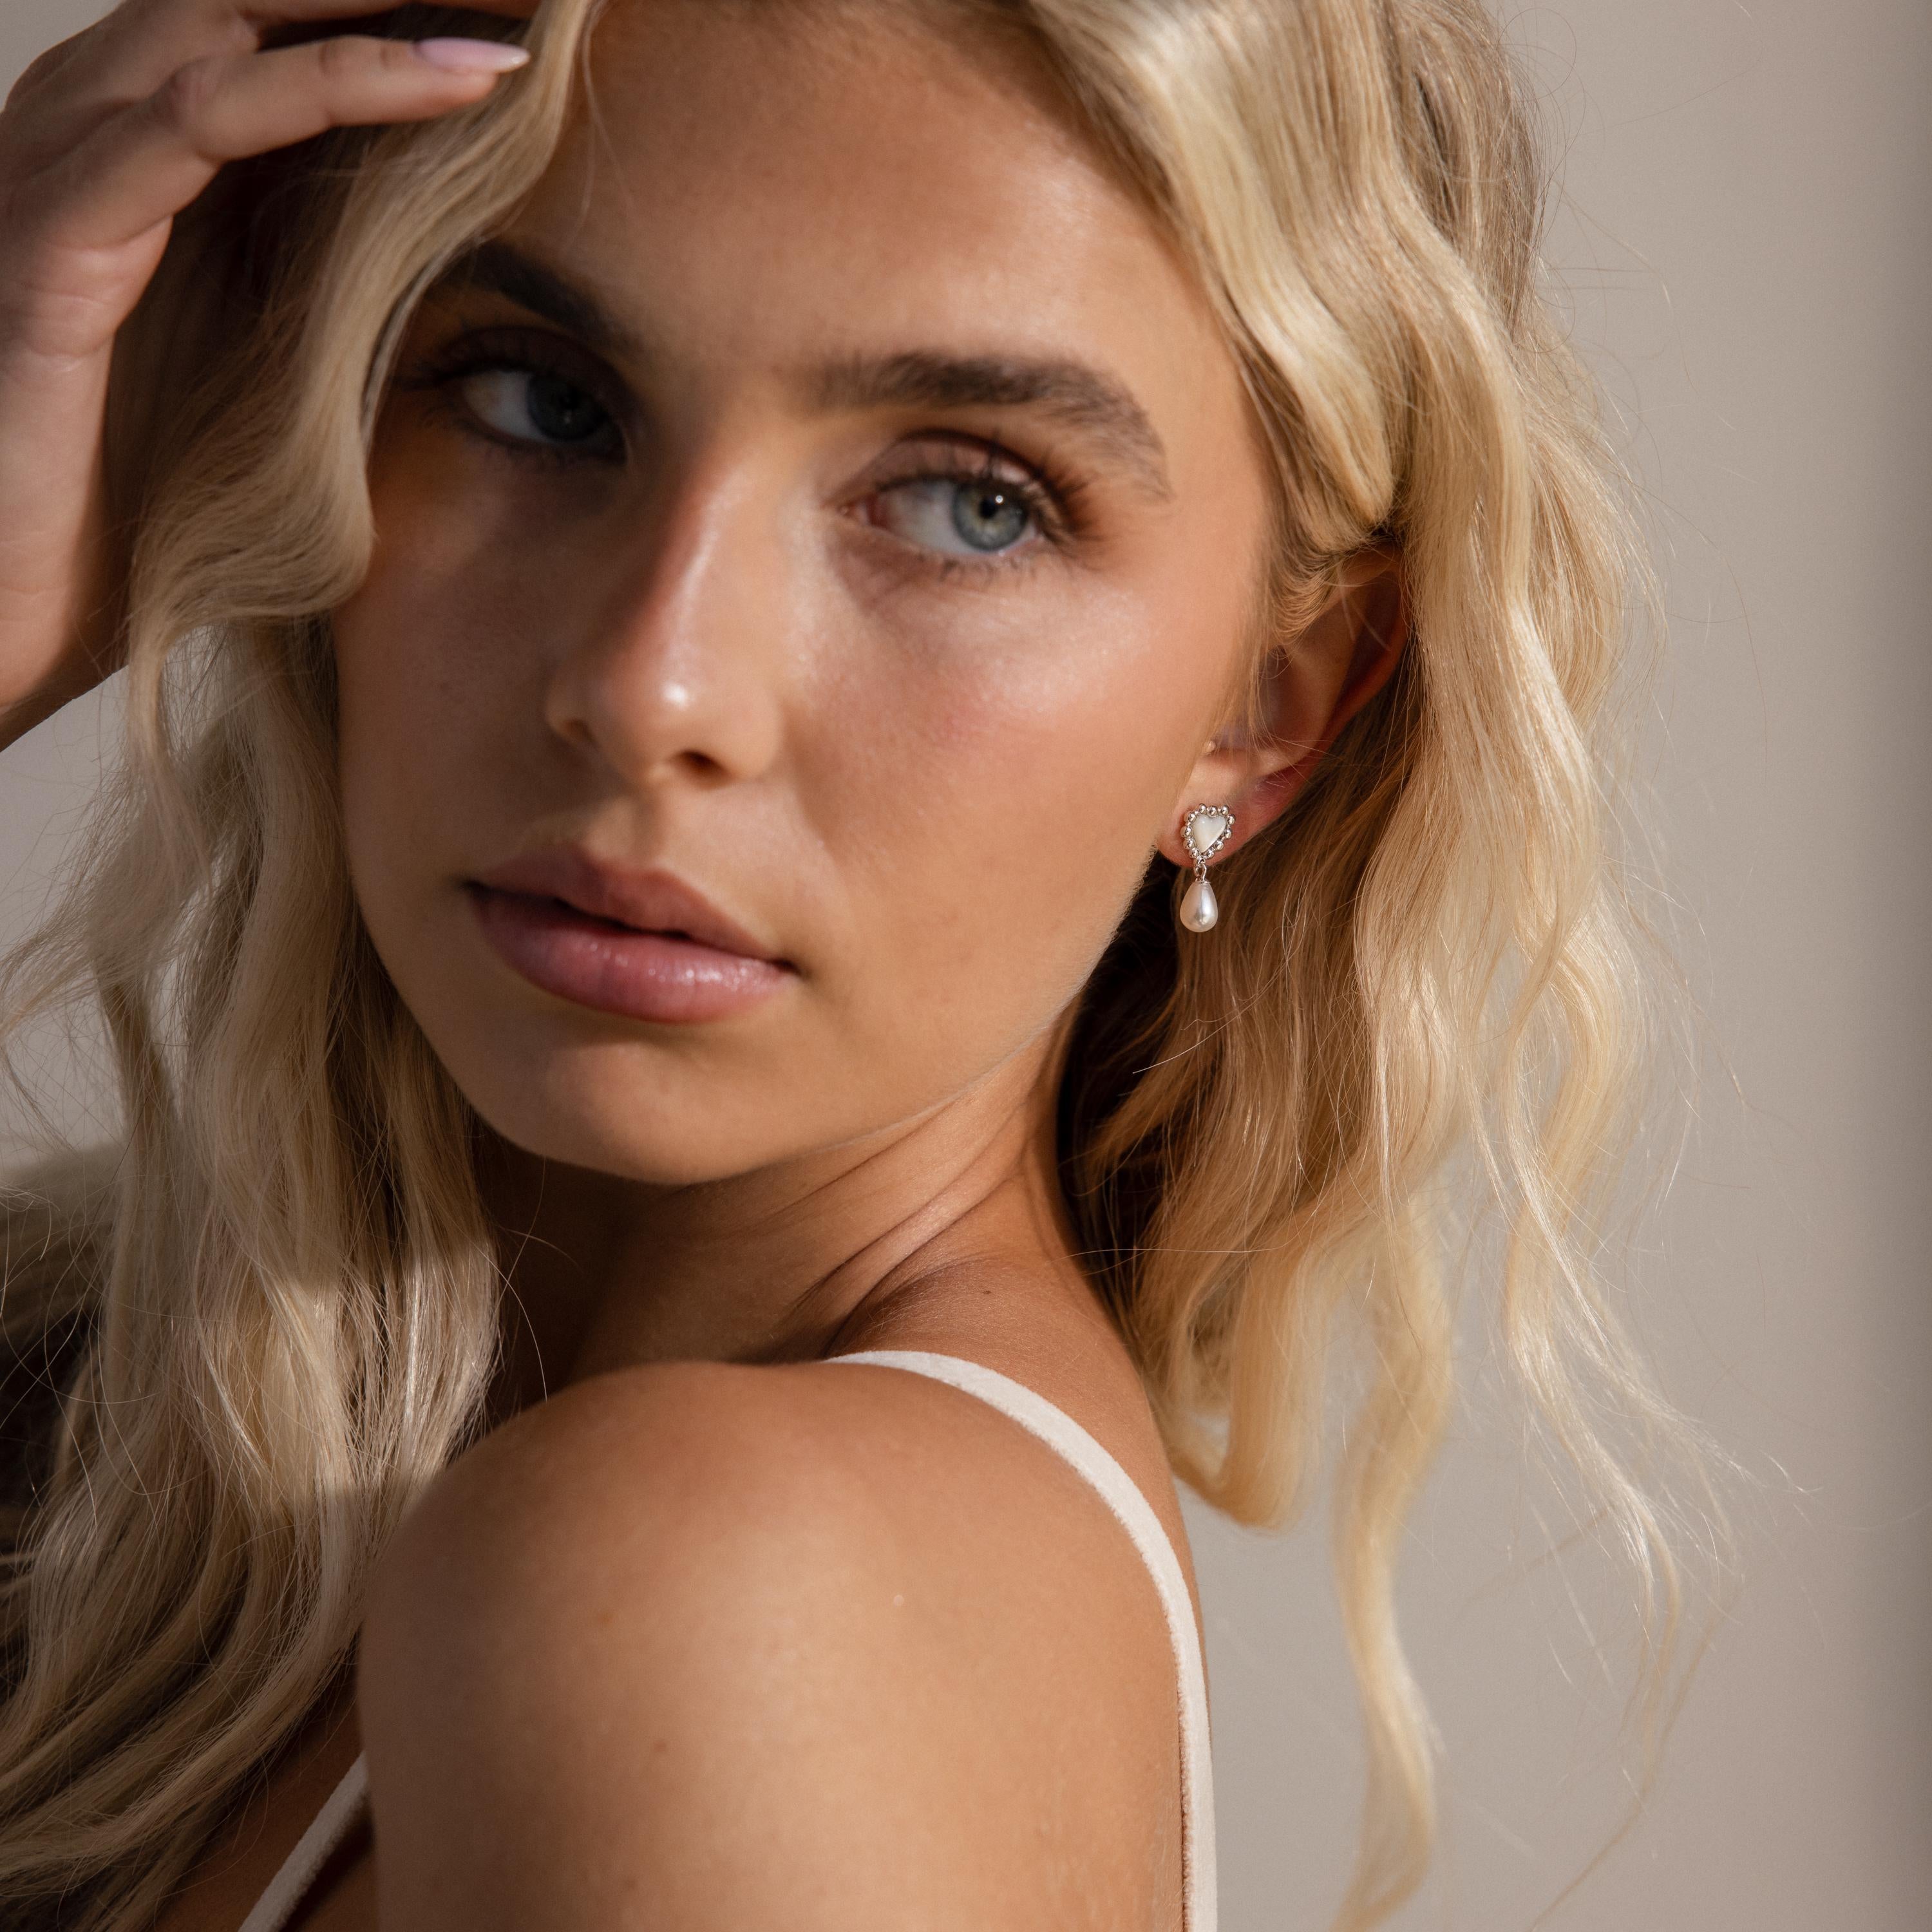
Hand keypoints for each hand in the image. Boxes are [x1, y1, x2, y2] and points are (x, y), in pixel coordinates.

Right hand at [0, 0, 538, 745]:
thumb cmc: (132, 522)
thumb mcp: (267, 388)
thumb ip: (328, 304)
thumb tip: (470, 281)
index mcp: (152, 183)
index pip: (282, 48)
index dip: (398, 17)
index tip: (532, 20)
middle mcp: (98, 152)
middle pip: (253, 6)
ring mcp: (67, 183)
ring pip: (224, 26)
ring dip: (379, 3)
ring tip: (516, 6)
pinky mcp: (54, 242)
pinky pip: (196, 123)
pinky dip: (326, 84)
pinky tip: (448, 77)